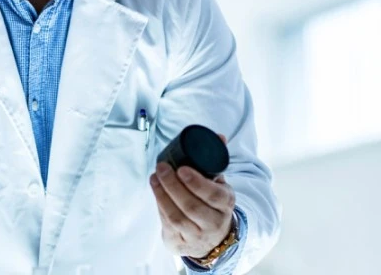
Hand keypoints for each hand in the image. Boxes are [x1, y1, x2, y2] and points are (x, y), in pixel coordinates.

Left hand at [149, 134, 235, 258]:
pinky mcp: (180, 244)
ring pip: (176, 218)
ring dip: (162, 195)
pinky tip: (155, 190)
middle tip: (161, 167)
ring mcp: (197, 236)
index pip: (213, 195)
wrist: (213, 237)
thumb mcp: (219, 184)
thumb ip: (216, 160)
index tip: (181, 168)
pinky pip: (167, 225)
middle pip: (191, 206)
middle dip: (173, 185)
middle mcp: (214, 223)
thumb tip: (219, 136)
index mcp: (226, 204)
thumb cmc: (212, 202)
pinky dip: (160, 206)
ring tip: (154, 177)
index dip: (196, 182)